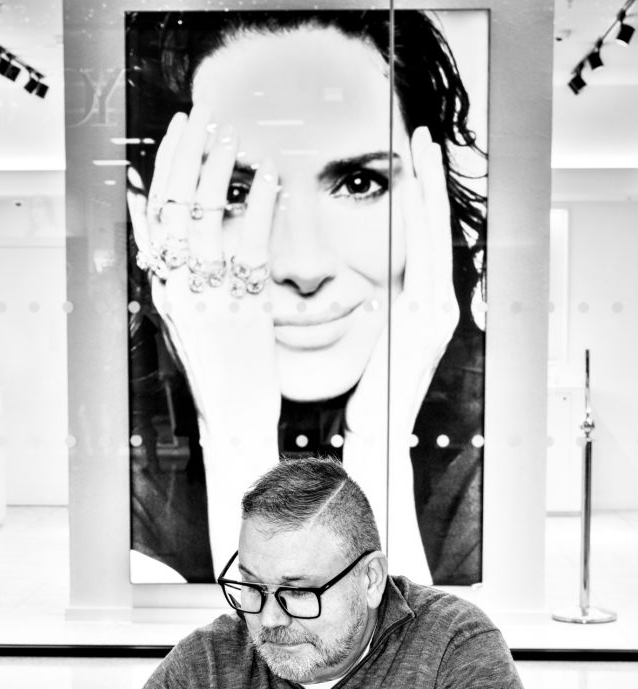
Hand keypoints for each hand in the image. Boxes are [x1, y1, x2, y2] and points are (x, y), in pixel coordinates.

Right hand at [127, 105, 281, 568]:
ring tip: (232, 137)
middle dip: (185, 159)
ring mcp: (208, 300)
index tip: (175, 136)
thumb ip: (184, 281)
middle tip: (201, 121)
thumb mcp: (193, 325)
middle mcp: (179, 292)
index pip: (153, 219)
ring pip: (206, 220)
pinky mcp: (243, 311)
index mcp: (165, 294)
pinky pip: (249, 246)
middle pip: (173, 209)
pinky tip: (269, 181)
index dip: (163, 171)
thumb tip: (178, 240)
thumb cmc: (222, 373)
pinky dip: (258, 208)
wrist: (235, 421)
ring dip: (219, 173)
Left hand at [343, 126, 458, 580]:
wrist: (373, 442)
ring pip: (436, 239)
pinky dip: (423, 227)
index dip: (419, 199)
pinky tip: (415, 196)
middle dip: (431, 181)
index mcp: (418, 310)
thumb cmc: (364, 399)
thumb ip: (374, 312)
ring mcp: (435, 316)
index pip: (421, 242)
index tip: (410, 159)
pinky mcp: (427, 326)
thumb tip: (364, 287)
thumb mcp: (369, 346)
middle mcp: (434, 308)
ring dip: (431, 192)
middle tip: (423, 135)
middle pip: (436, 232)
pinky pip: (425, 263)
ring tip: (423, 150)